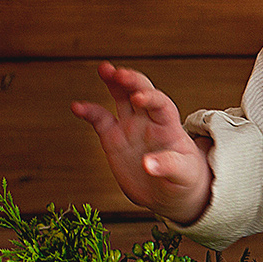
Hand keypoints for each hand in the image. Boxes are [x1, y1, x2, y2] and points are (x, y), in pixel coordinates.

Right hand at [70, 61, 213, 225]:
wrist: (169, 193)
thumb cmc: (184, 180)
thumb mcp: (185, 175)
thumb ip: (169, 167)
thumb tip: (148, 164)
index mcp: (169, 126)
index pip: (161, 104)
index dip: (150, 97)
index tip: (138, 98)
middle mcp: (149, 121)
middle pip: (140, 91)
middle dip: (130, 80)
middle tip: (118, 73)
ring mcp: (130, 128)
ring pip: (121, 97)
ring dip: (113, 82)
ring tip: (104, 68)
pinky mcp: (113, 139)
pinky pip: (99, 120)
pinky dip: (88, 112)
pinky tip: (77, 107)